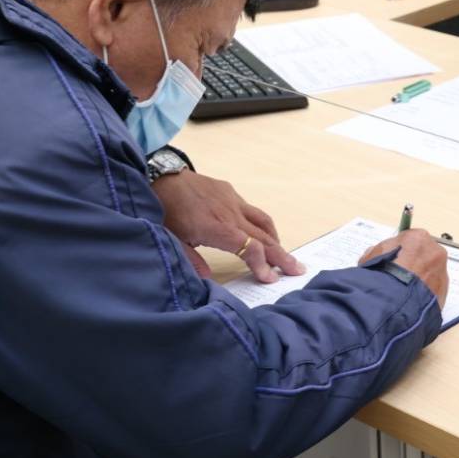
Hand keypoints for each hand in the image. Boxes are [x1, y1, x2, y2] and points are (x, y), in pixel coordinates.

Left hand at [152, 171, 302, 282]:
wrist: (161, 176)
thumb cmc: (166, 210)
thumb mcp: (174, 240)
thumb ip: (192, 261)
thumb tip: (208, 281)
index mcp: (218, 228)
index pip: (250, 248)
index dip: (262, 265)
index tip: (270, 279)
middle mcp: (231, 214)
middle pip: (264, 237)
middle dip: (281, 255)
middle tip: (297, 269)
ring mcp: (233, 201)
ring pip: (263, 221)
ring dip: (276, 239)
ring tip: (283, 254)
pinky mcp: (230, 192)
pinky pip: (252, 210)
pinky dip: (262, 225)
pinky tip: (260, 233)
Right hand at [359, 230, 449, 304]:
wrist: (395, 298)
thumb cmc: (384, 273)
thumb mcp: (372, 255)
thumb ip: (380, 251)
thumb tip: (378, 255)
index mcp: (419, 237)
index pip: (412, 239)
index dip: (402, 250)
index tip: (396, 258)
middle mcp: (435, 251)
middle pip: (426, 254)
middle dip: (415, 263)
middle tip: (401, 274)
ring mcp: (441, 272)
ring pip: (432, 272)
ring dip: (421, 278)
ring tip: (405, 290)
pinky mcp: (444, 291)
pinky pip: (434, 289)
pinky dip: (425, 293)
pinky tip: (412, 299)